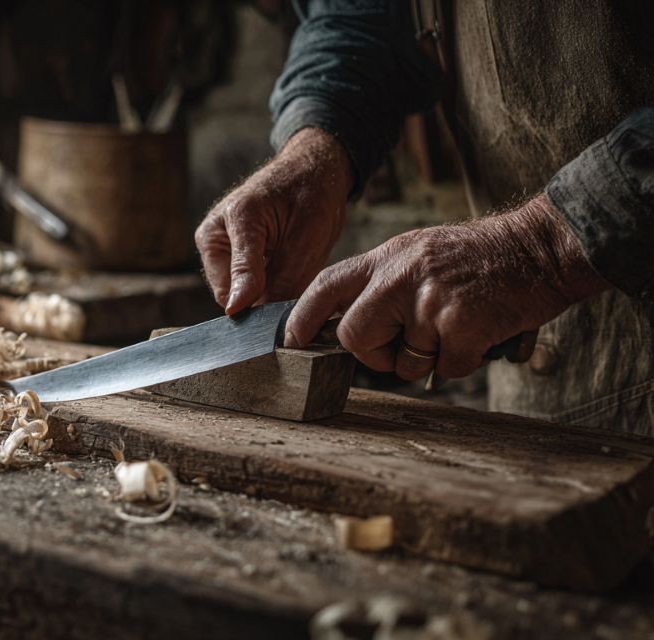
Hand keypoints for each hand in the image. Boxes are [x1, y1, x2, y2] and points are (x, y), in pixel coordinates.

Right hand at [195, 127, 352, 313]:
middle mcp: (214, 233)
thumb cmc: (312, 193)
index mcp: (235, 219)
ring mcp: (216, 245)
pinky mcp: (224, 254)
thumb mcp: (307, 235)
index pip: (234, 287)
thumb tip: (258, 316)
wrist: (309, 169)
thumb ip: (282, 278)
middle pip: (228, 296)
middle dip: (261, 300)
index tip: (286, 318)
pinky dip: (264, 287)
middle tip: (295, 286)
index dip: (260, 308)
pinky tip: (282, 268)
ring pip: (236, 295)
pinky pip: (241, 287)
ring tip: (290, 270)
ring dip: (264, 294)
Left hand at [284, 194, 609, 379]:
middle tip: (403, 349)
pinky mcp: (461, 323)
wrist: (540, 247)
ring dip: (429, 358)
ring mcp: (430, 299)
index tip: (291, 342)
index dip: (302, 318)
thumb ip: (383, 284)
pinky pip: (446, 368)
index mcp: (387, 258)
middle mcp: (400, 276)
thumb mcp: (418, 254)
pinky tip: (479, 333)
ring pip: (405, 360)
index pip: (325, 285)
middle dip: (375, 355)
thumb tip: (349, 324)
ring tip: (455, 327)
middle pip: (355, 336)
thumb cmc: (478, 259)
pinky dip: (463, 362)